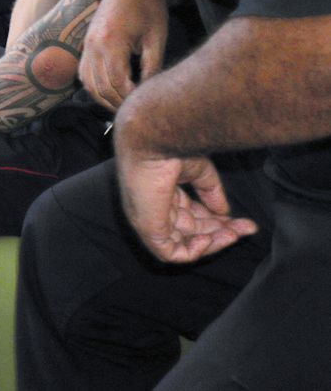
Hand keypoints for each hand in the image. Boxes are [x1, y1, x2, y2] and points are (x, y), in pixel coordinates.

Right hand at [79, 0, 167, 111]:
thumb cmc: (149, 6)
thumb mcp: (157, 39)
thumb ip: (152, 68)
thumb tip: (149, 93)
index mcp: (111, 41)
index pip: (116, 82)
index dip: (130, 98)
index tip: (145, 105)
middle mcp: (93, 44)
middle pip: (100, 86)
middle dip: (117, 103)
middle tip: (136, 112)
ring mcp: (86, 44)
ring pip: (88, 83)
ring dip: (104, 98)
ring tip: (123, 106)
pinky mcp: (86, 43)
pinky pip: (84, 72)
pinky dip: (94, 86)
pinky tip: (110, 91)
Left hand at [114, 133, 256, 262]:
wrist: (154, 142)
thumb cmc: (170, 149)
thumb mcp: (199, 172)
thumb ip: (211, 194)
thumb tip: (224, 213)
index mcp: (164, 195)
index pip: (194, 217)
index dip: (219, 222)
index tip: (245, 222)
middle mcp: (155, 210)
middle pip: (193, 232)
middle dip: (222, 233)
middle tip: (248, 228)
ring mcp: (150, 221)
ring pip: (185, 245)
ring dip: (213, 243)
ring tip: (233, 233)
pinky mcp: (148, 229)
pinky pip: (171, 254)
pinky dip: (193, 251)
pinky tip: (207, 238)